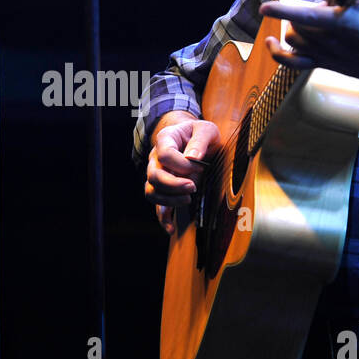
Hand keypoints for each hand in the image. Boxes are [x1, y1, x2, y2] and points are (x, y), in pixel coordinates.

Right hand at [144, 116, 221, 233]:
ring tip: (188, 200)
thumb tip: (193, 158)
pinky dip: (162, 218)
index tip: (200, 166)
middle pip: (154, 176)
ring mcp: (156, 173)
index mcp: (165, 139)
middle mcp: (155, 158)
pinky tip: (171, 229)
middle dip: (174, 185)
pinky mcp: (162, 188)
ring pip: (151, 191)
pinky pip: (156, 205)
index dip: (182, 164)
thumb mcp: (206, 129)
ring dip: (169, 200)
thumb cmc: (200, 133)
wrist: (192, 137)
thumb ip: (200, 140)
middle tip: (193, 186)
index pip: (165, 154)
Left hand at [259, 0, 358, 93]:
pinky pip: (292, 62)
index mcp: (347, 22)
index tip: (266, 6)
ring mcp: (326, 55)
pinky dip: (278, 53)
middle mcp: (332, 41)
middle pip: (300, 21)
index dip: (284, 10)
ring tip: (319, 18)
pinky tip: (271, 42)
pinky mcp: (325, 64)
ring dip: (298, 24)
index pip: (308, 15)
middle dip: (311, 8)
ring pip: (293, 37)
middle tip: (333, 5)